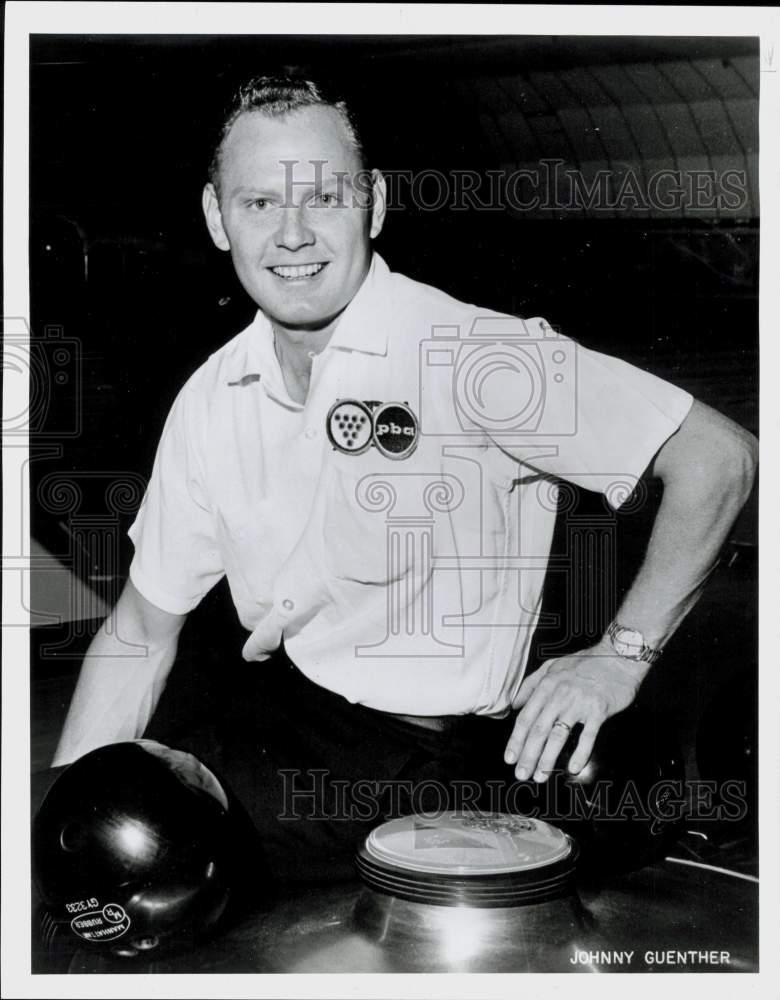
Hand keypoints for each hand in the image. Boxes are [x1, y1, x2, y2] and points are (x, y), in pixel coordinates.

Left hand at [504, 640, 646, 781]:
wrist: (619, 657)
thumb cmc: (587, 662)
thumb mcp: (553, 666)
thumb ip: (531, 684)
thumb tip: (515, 704)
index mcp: (547, 686)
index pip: (526, 718)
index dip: (516, 740)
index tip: (509, 757)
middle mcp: (559, 695)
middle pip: (538, 730)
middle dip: (527, 755)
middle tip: (521, 774)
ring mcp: (579, 703)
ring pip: (558, 735)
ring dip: (547, 759)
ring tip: (540, 776)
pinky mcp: (598, 710)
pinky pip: (587, 736)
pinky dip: (580, 753)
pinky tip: (573, 768)